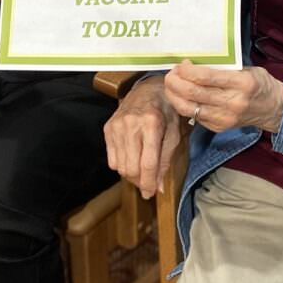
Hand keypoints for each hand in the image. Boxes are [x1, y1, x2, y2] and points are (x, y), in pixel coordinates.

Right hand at [104, 76, 183, 198]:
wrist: (149, 89)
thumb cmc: (166, 111)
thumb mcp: (174, 133)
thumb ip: (165, 160)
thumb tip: (158, 188)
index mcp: (151, 124)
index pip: (147, 163)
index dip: (149, 183)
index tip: (151, 194)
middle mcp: (131, 124)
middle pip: (131, 168)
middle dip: (140, 181)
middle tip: (148, 183)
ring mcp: (117, 125)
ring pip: (120, 166)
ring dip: (131, 175)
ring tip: (142, 171)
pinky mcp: (108, 128)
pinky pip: (112, 159)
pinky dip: (122, 165)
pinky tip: (132, 158)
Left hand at [164, 61, 282, 133]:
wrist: (273, 109)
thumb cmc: (258, 84)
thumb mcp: (247, 69)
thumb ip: (223, 67)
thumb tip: (194, 62)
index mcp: (241, 83)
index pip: (206, 77)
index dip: (187, 71)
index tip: (181, 64)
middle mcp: (233, 103)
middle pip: (193, 93)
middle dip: (175, 82)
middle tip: (171, 74)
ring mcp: (225, 118)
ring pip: (189, 108)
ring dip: (174, 95)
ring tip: (171, 85)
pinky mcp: (219, 127)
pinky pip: (195, 116)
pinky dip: (184, 105)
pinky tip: (181, 96)